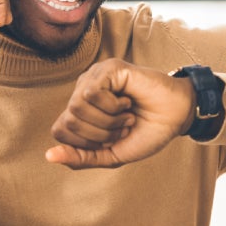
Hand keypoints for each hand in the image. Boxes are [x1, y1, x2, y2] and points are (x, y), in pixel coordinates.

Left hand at [46, 59, 196, 168]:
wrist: (176, 117)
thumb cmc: (146, 132)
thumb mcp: (111, 154)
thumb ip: (82, 157)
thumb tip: (49, 156)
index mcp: (81, 110)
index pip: (60, 131)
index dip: (86, 143)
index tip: (112, 138)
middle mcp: (83, 90)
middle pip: (68, 121)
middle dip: (100, 133)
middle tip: (123, 126)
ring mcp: (95, 77)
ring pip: (77, 107)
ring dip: (108, 121)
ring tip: (126, 115)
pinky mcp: (108, 68)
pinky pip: (91, 93)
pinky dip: (112, 106)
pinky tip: (127, 101)